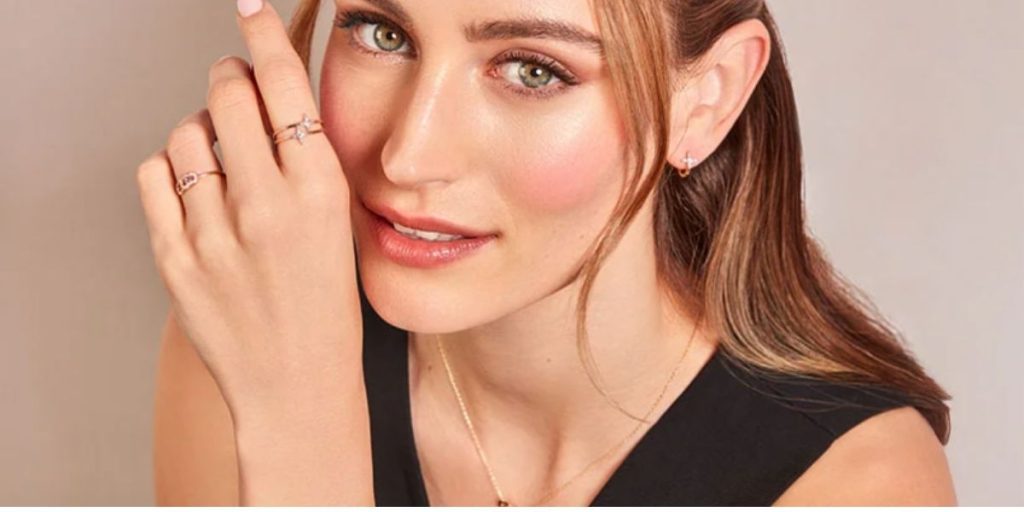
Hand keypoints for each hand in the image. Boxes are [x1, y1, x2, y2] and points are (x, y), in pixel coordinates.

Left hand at [136, 0, 361, 416]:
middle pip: (226, 97)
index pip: (285, 88)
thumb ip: (308, 167)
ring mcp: (216, 234)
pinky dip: (169, 170)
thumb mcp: (341, 229)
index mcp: (320, 194)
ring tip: (215, 154)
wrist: (298, 389)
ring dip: (199, 129)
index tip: (251, 10)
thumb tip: (272, 105)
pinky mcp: (176, 259)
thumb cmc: (327, 312)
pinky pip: (154, 178)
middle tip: (232, 85)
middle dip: (227, 78)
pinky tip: (191, 188)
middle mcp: (267, 206)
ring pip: (185, 135)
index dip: (264, 37)